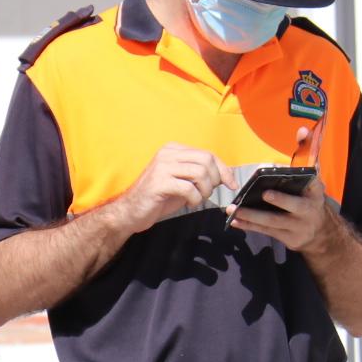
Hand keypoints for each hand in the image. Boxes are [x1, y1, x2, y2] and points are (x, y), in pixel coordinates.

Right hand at [108, 143, 237, 235]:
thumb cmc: (157, 198)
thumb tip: (224, 174)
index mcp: (173, 149)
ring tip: (197, 199)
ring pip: (200, 173)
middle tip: (207, 194)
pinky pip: (189, 188)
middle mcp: (167, 154)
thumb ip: (198, 173)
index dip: (224, 170)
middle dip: (214, 180)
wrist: (130, 212)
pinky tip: (188, 204)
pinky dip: (195, 199)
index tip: (231, 184)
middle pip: (206, 161)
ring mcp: (162, 167)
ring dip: (205, 190)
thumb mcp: (181, 180)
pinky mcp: (159, 183)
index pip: (207, 154)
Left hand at [229, 121, 344, 253]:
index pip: (310, 179)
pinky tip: (235, 221)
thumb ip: (306, 154)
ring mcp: (297, 226)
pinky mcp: (286, 237)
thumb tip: (301, 130)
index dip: (298, 173)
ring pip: (274, 221)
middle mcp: (308, 209)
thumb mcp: (312, 179)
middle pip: (294, 205)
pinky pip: (265, 231)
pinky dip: (249, 226)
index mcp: (315, 191)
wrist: (320, 232)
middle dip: (280, 200)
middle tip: (264, 193)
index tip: (278, 167)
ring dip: (252, 215)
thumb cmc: (309, 199)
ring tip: (235, 209)